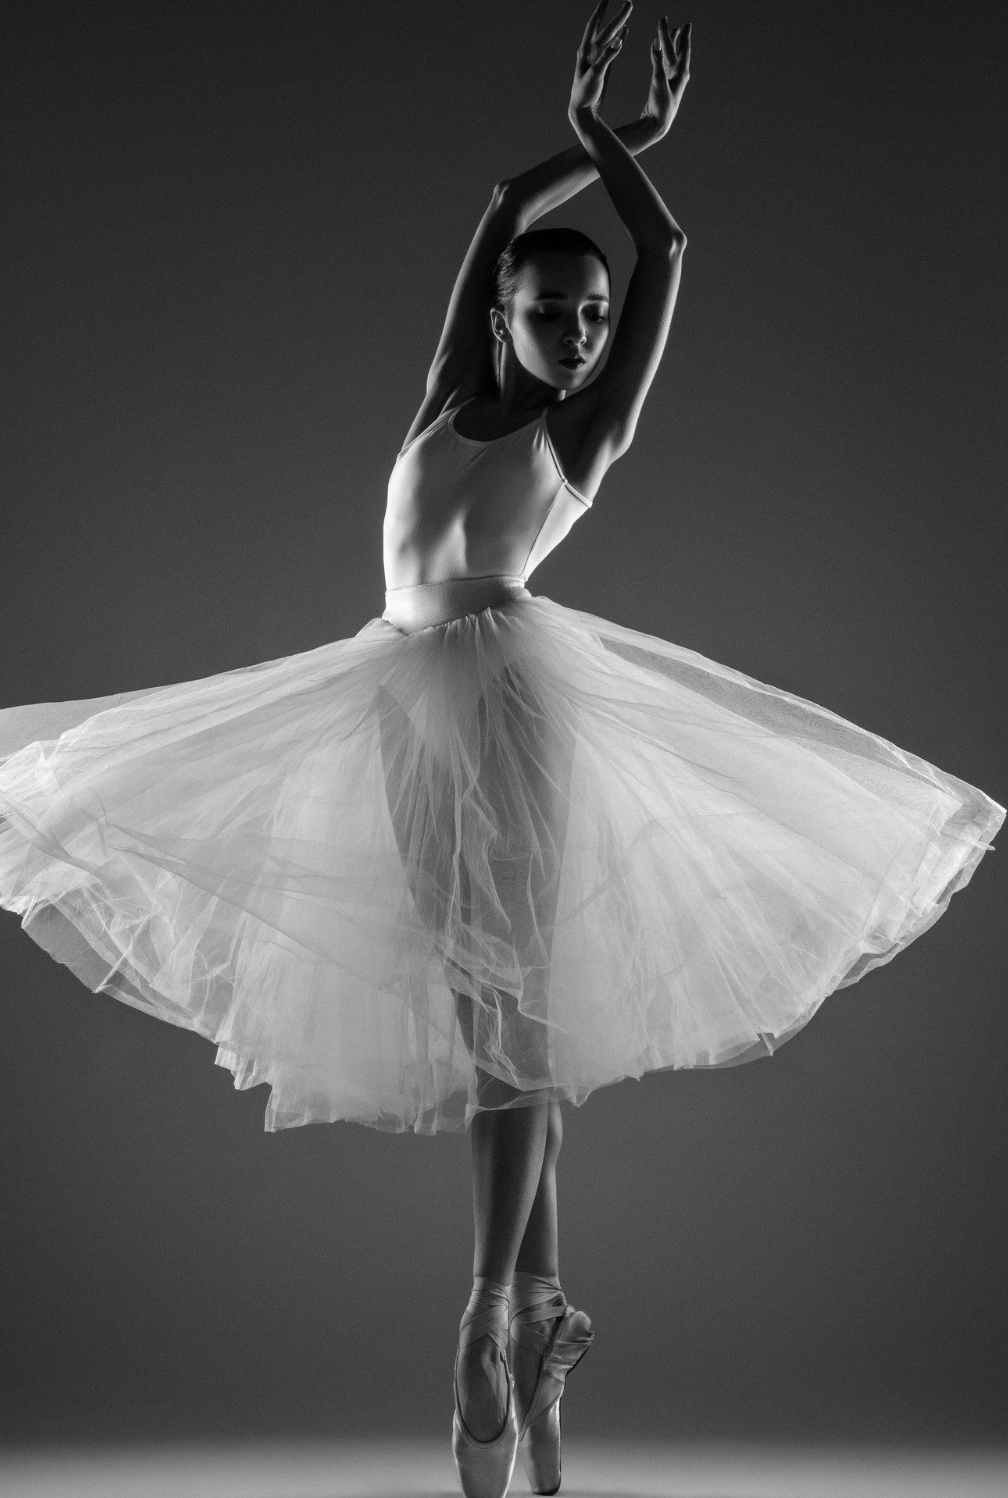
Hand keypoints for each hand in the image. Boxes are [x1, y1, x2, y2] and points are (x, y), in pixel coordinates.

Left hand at [569, 0, 631, 118]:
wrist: (583, 110)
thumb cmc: (585, 93)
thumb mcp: (596, 74)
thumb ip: (607, 57)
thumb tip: (619, 39)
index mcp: (585, 51)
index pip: (594, 25)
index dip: (601, 11)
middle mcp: (591, 52)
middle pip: (606, 29)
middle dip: (617, 16)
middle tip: (629, 3)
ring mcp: (598, 58)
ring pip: (611, 37)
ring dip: (619, 24)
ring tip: (628, 11)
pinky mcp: (604, 66)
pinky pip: (613, 48)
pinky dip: (619, 38)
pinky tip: (625, 30)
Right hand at [639, 17, 690, 135]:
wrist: (657, 124)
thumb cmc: (660, 106)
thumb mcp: (658, 82)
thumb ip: (657, 61)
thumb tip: (656, 42)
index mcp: (681, 73)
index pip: (684, 49)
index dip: (685, 36)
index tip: (687, 24)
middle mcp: (678, 75)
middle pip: (677, 50)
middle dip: (673, 36)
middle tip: (672, 23)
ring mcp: (671, 79)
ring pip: (671, 56)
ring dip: (670, 44)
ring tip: (672, 31)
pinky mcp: (663, 84)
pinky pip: (664, 64)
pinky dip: (661, 55)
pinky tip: (658, 50)